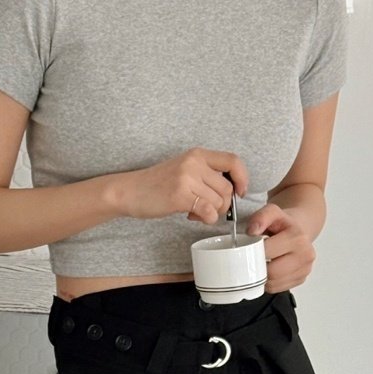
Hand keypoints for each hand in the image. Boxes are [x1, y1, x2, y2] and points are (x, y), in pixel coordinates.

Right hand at [114, 148, 247, 222]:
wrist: (130, 191)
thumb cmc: (157, 184)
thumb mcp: (184, 170)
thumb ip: (205, 175)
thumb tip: (231, 192)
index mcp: (197, 154)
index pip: (233, 161)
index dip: (242, 178)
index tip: (240, 192)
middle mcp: (194, 163)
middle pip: (227, 188)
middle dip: (223, 205)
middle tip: (207, 209)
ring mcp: (187, 178)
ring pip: (219, 201)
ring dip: (212, 213)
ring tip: (195, 211)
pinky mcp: (180, 195)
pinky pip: (208, 211)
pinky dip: (205, 218)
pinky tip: (192, 216)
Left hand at [244, 202, 315, 293]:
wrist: (299, 229)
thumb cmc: (283, 224)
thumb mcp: (272, 212)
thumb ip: (261, 217)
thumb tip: (252, 231)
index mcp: (298, 238)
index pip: (267, 253)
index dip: (253, 252)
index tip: (249, 248)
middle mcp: (306, 255)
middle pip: (271, 272)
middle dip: (258, 267)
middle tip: (253, 259)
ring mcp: (305, 270)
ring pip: (273, 283)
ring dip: (262, 277)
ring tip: (261, 263)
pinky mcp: (301, 279)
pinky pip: (277, 288)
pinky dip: (269, 282)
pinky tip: (269, 270)